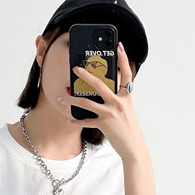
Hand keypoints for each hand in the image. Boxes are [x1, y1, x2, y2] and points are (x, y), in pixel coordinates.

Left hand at [60, 41, 146, 160]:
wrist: (134, 147)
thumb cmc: (129, 127)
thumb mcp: (126, 109)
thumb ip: (117, 98)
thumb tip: (103, 88)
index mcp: (126, 96)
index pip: (126, 73)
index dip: (123, 59)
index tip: (119, 46)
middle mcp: (119, 102)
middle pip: (99, 84)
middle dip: (85, 75)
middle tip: (74, 68)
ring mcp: (111, 113)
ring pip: (86, 102)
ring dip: (71, 100)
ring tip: (60, 98)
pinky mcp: (104, 124)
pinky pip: (86, 120)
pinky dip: (76, 120)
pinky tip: (69, 119)